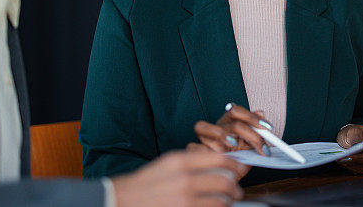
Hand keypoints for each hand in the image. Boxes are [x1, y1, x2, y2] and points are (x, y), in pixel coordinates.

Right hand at [111, 150, 247, 206]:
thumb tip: (221, 163)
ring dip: (228, 202)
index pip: (220, 159)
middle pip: (225, 182)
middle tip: (236, 191)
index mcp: (181, 162)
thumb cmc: (146, 182)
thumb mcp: (169, 163)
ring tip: (227, 201)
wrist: (122, 199)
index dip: (235, 164)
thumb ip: (194, 161)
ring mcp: (184, 201)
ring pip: (221, 201)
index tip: (240, 168)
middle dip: (235, 188)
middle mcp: (184, 180)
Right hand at [192, 103, 271, 157]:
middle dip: (250, 131)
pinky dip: (204, 151)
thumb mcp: (250, 147)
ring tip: (236, 146)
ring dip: (224, 134)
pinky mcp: (194, 151)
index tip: (267, 128)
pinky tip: (217, 157)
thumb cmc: (237, 162)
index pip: (237, 111)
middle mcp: (217, 127)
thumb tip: (261, 112)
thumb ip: (256, 131)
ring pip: (206, 127)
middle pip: (231, 118)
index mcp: (229, 122)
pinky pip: (194, 147)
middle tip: (261, 145)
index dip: (252, 117)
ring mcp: (205, 138)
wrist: (225, 180)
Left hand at [335, 124, 362, 173]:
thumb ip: (357, 137)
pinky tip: (346, 163)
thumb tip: (357, 146)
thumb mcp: (354, 131)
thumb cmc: (355, 134)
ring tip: (343, 160)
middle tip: (348, 156)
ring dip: (356, 164)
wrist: (351, 141)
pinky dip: (355, 167)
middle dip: (361, 158)